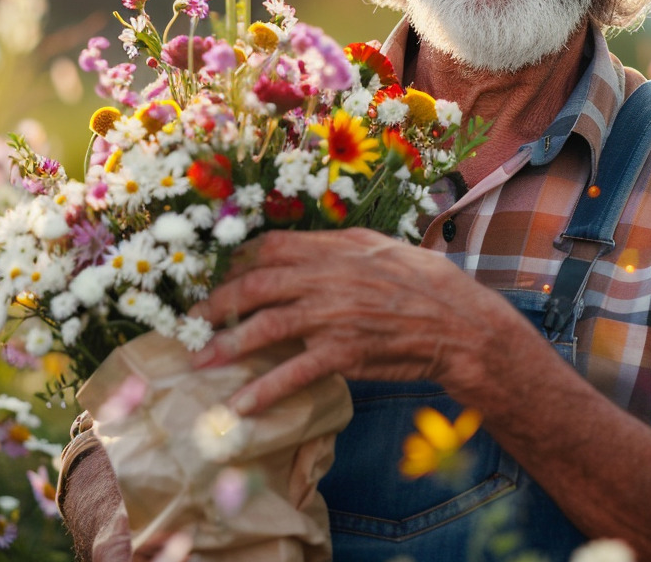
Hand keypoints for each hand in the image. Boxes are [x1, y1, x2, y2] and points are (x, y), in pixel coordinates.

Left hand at [189, 227, 522, 414]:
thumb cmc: (422, 280)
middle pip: (255, 286)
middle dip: (216, 303)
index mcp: (332, 248)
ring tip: (199, 360)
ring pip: (265, 327)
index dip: (235, 262)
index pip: (269, 247)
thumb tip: (301, 246)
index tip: (215, 275)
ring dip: (226, 345)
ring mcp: (332, 316)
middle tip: (192, 320)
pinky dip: (262, 391)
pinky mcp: (343, 354)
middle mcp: (326, 278)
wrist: (458, 322)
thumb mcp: (378, 246)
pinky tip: (239, 406)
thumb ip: (336, 245)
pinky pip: (293, 373)